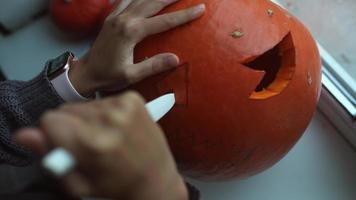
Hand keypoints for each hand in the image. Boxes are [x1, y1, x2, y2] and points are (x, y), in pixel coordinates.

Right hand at [16, 92, 186, 199]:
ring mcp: (125, 106)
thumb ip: (51, 155)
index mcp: (93, 143)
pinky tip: (118, 129)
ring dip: (89, 120)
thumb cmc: (117, 187)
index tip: (67, 146)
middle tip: (91, 146)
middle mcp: (110, 119)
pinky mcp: (134, 99)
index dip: (53, 134)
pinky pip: (104, 100)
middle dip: (71, 126)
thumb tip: (25, 134)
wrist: (156, 181)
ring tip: (108, 139)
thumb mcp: (79, 183)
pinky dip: (106, 113)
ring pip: (85, 105)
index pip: (49, 119)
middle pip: (67, 109)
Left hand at [69, 0, 204, 95]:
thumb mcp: (132, 75)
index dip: (184, 15)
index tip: (200, 8)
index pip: (164, 21)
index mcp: (131, 32)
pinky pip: (126, 0)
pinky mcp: (111, 18)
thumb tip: (176, 58)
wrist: (86, 72)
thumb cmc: (108, 76)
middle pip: (153, 2)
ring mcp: (116, 16)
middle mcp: (124, 20)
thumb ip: (153, 66)